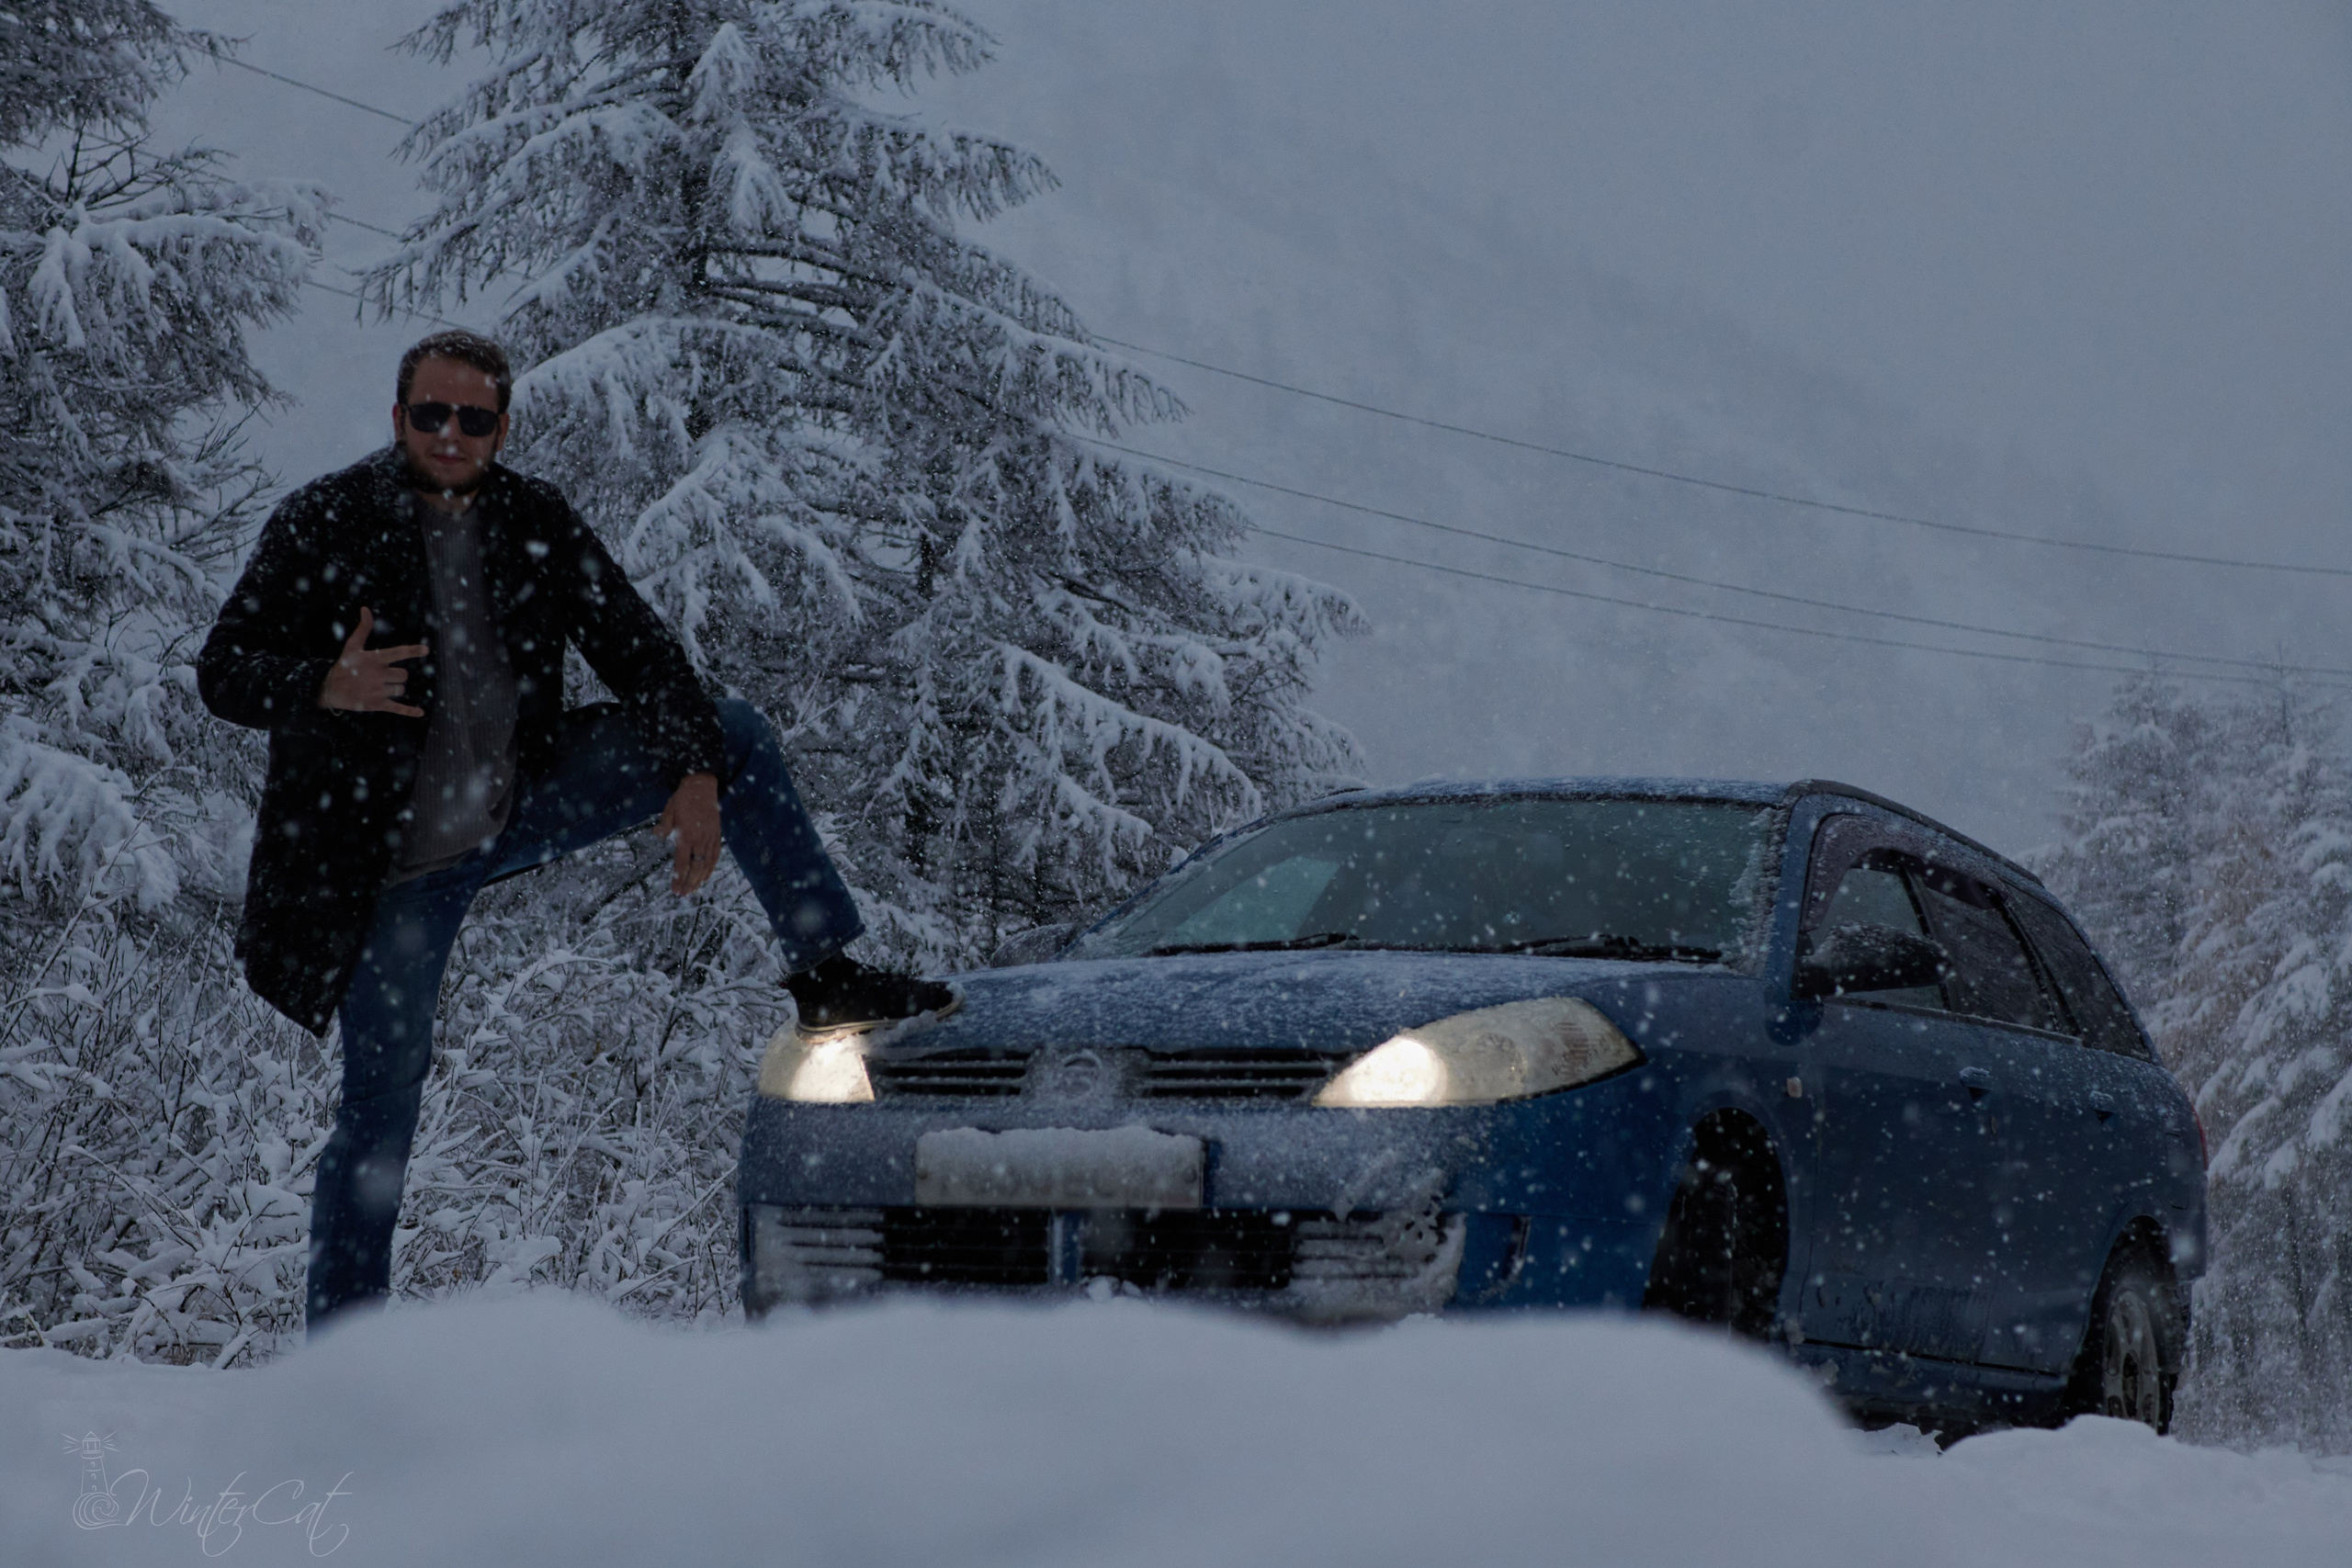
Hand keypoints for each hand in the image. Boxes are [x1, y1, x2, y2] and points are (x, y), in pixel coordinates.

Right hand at [317, 607, 428, 716]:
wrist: (330, 688)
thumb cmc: (344, 664)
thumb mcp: (352, 646)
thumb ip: (363, 628)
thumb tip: (365, 609)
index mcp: (374, 659)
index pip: (397, 653)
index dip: (412, 651)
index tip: (426, 649)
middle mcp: (377, 675)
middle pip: (403, 675)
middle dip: (397, 676)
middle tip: (382, 676)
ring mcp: (377, 691)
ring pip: (401, 689)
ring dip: (394, 689)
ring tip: (378, 687)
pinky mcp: (376, 705)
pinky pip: (398, 708)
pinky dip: (409, 711)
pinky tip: (420, 713)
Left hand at [657, 773, 721, 895]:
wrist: (703, 786)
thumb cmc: (684, 798)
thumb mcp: (669, 809)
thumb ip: (664, 825)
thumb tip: (656, 835)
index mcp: (686, 835)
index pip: (682, 862)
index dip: (679, 878)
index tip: (675, 890)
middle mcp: (700, 839)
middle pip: (696, 867)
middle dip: (689, 883)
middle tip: (683, 895)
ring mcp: (710, 838)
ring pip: (707, 864)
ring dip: (699, 879)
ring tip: (693, 890)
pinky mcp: (716, 835)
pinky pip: (715, 856)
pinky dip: (710, 868)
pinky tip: (705, 876)